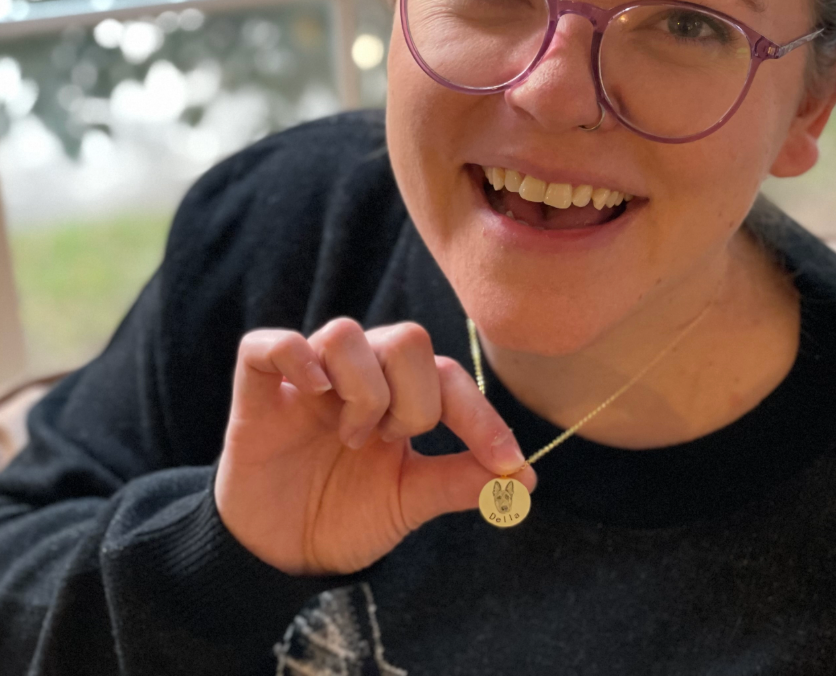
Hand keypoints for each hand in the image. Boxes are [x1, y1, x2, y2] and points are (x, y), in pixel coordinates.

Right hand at [214, 318, 534, 574]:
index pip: (451, 377)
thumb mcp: (412, 501)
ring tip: (352, 437)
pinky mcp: (258, 389)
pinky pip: (271, 344)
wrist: (280, 553)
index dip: (483, 417)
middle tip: (391, 443)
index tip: (506, 462)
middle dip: (414, 401)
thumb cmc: (347, 515)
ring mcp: (308, 378)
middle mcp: (359, 373)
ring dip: (363, 390)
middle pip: (407, 338)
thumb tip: (526, 478)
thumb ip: (462, 482)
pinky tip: (312, 394)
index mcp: (400, 393)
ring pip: (347, 333)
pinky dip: (296, 358)